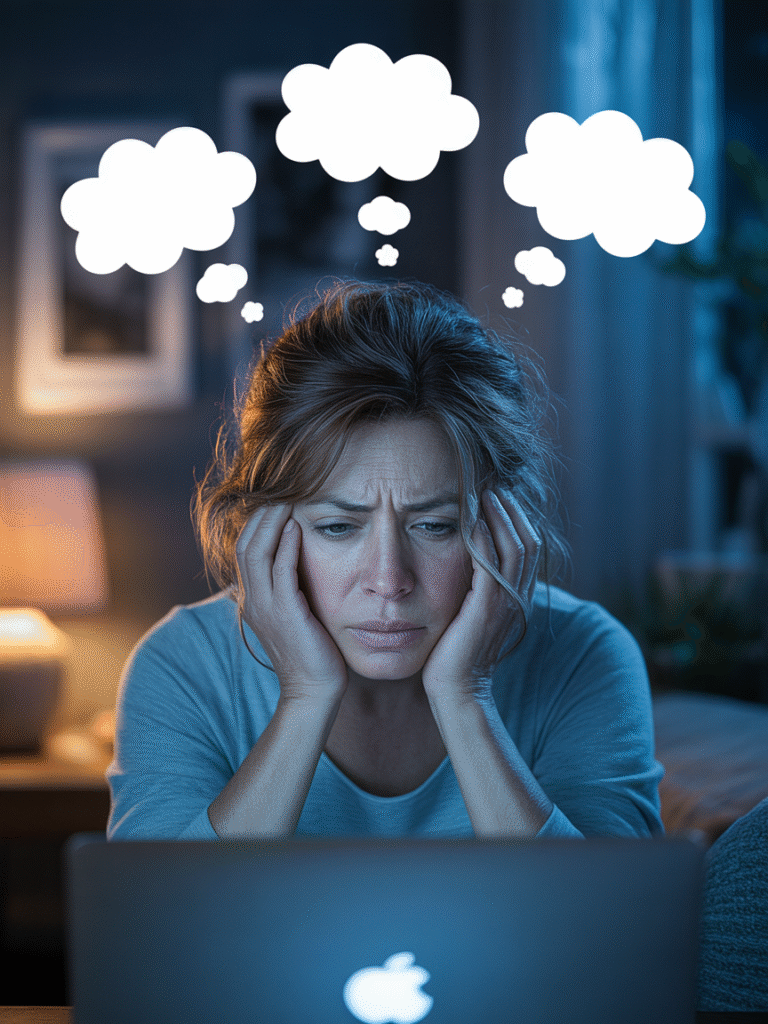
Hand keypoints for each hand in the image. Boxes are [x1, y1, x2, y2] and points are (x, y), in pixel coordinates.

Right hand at [236, 504, 348, 702]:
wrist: (314, 691)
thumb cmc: (313, 652)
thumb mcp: (296, 614)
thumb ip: (292, 589)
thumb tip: (302, 561)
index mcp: (253, 600)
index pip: (245, 550)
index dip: (259, 523)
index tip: (278, 501)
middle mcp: (253, 601)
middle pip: (245, 544)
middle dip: (263, 515)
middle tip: (282, 491)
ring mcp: (265, 608)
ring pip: (257, 553)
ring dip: (272, 523)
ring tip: (288, 500)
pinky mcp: (285, 614)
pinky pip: (280, 571)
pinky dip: (287, 546)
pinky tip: (298, 528)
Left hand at [421, 489, 540, 706]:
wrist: (457, 691)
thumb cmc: (456, 654)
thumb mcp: (472, 614)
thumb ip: (478, 588)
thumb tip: (469, 561)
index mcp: (518, 597)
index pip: (528, 546)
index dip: (516, 518)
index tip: (497, 493)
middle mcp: (519, 597)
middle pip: (528, 540)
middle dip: (511, 509)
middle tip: (493, 482)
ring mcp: (505, 604)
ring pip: (515, 547)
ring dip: (499, 516)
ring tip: (484, 491)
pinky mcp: (486, 609)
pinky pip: (489, 565)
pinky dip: (482, 538)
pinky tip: (469, 519)